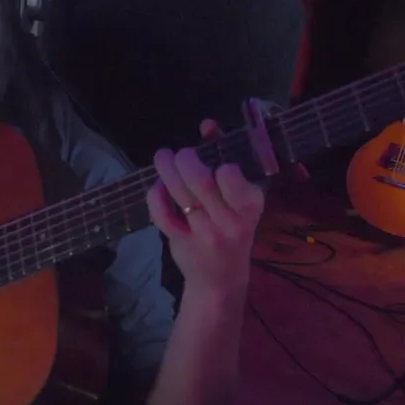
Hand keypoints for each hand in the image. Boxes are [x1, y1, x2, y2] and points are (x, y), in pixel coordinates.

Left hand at [147, 119, 264, 292]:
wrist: (221, 279)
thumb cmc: (233, 229)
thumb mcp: (240, 199)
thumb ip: (224, 159)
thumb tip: (207, 125)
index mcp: (250, 207)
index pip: (230, 175)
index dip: (219, 164)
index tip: (217, 166)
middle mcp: (229, 221)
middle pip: (201, 181)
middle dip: (185, 160)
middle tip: (181, 156)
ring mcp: (204, 234)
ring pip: (180, 194)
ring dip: (166, 168)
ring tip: (163, 157)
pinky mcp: (181, 243)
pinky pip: (162, 215)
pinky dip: (155, 197)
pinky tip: (157, 188)